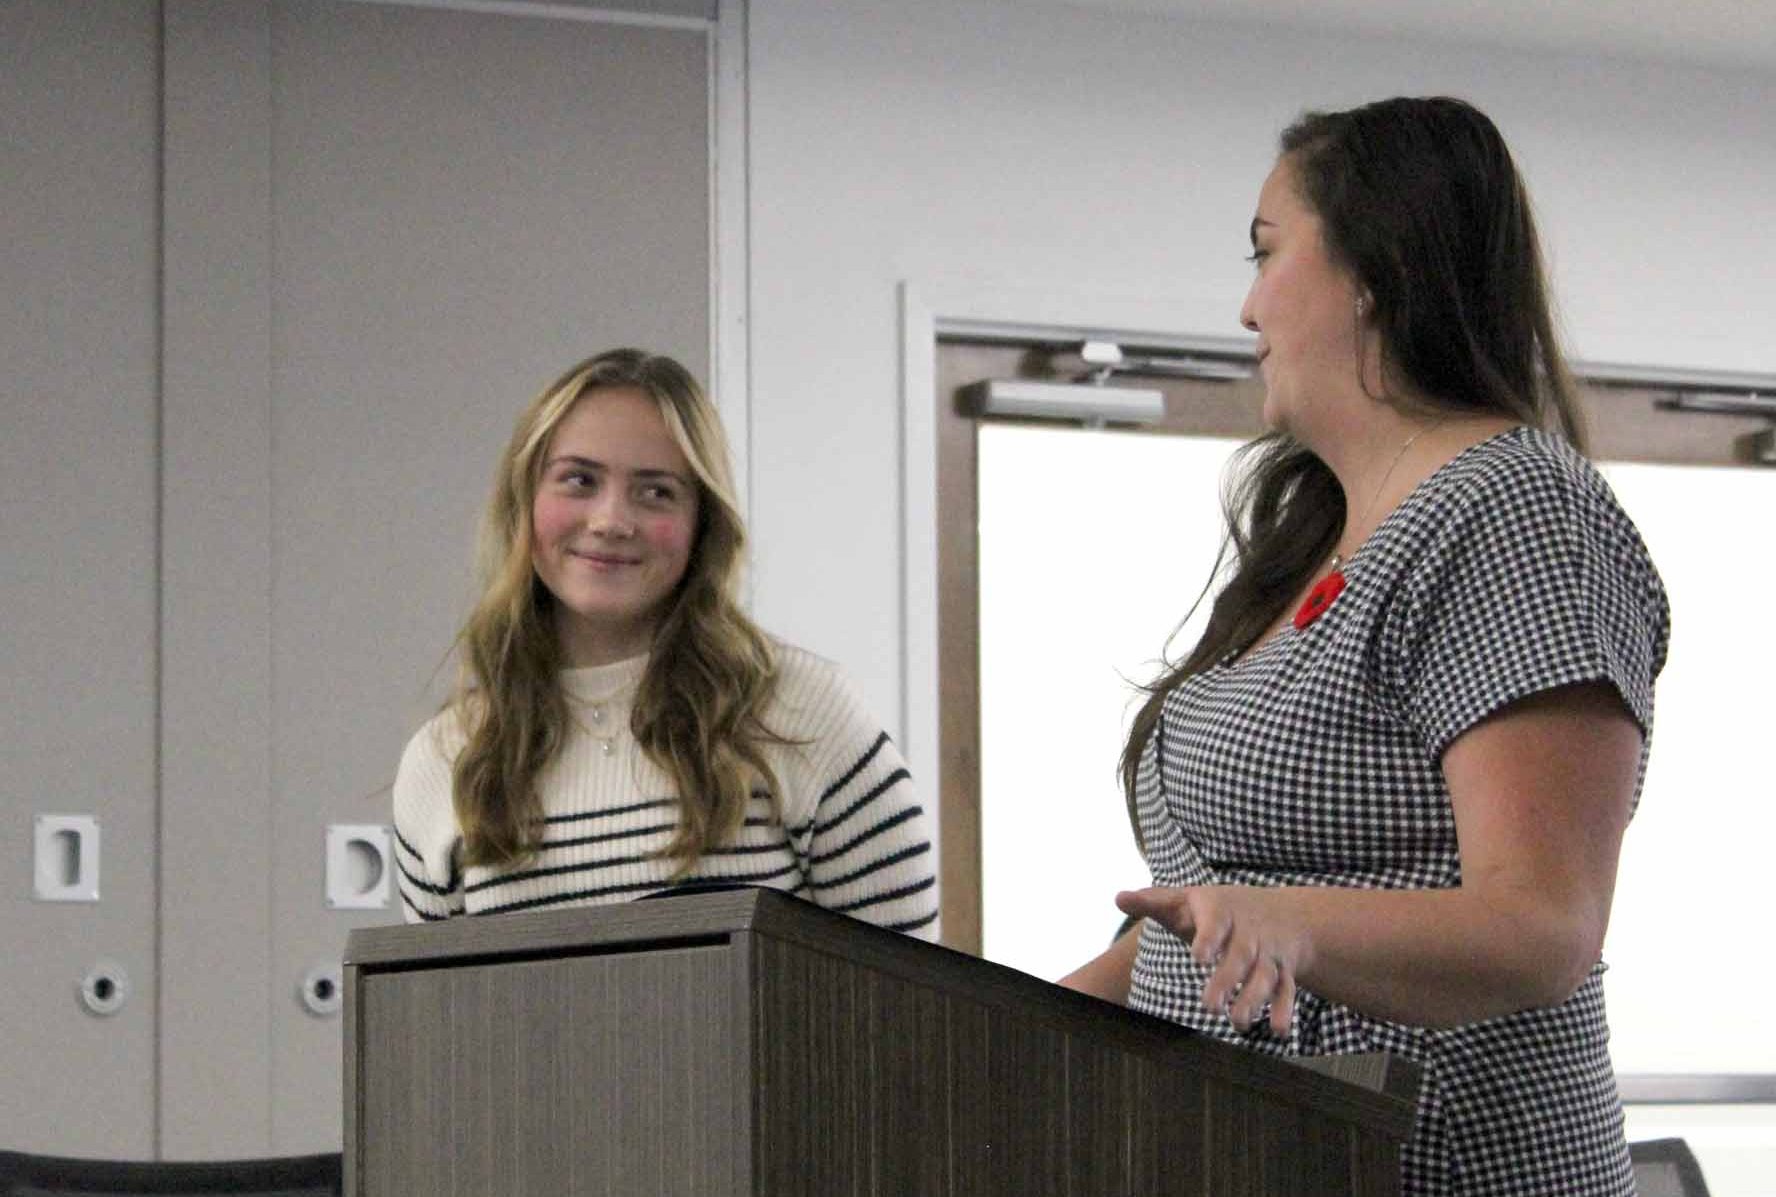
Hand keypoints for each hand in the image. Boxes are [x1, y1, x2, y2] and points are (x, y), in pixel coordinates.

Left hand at [1115, 885, 1310, 1036]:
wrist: (1282, 912)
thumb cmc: (1217, 909)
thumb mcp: (1186, 900)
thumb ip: (1153, 901)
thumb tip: (1117, 898)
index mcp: (1221, 910)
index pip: (1215, 922)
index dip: (1208, 938)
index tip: (1197, 957)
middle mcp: (1249, 931)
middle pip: (1240, 955)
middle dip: (1227, 980)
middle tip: (1208, 1007)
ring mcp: (1269, 952)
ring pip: (1265, 975)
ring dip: (1254, 999)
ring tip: (1237, 1022)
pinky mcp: (1284, 971)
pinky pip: (1287, 990)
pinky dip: (1285, 1010)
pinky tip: (1278, 1032)